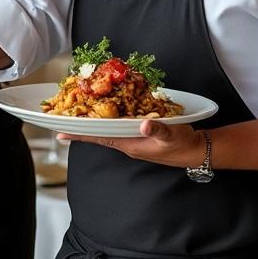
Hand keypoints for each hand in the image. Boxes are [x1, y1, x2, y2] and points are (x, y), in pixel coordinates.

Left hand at [58, 121, 205, 168]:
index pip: (99, 138)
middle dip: (81, 126)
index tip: (60, 132)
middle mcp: (127, 142)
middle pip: (98, 133)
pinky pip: (119, 124)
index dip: (80, 135)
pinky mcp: (139, 132)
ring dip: (93, 120)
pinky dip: (110, 116)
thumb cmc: (183, 146)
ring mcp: (132, 138)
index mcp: (129, 145)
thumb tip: (143, 124)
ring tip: (75, 112)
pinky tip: (105, 108)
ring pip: (107, 129)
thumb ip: (157, 130)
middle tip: (61, 117)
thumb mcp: (171, 136)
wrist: (197, 150)